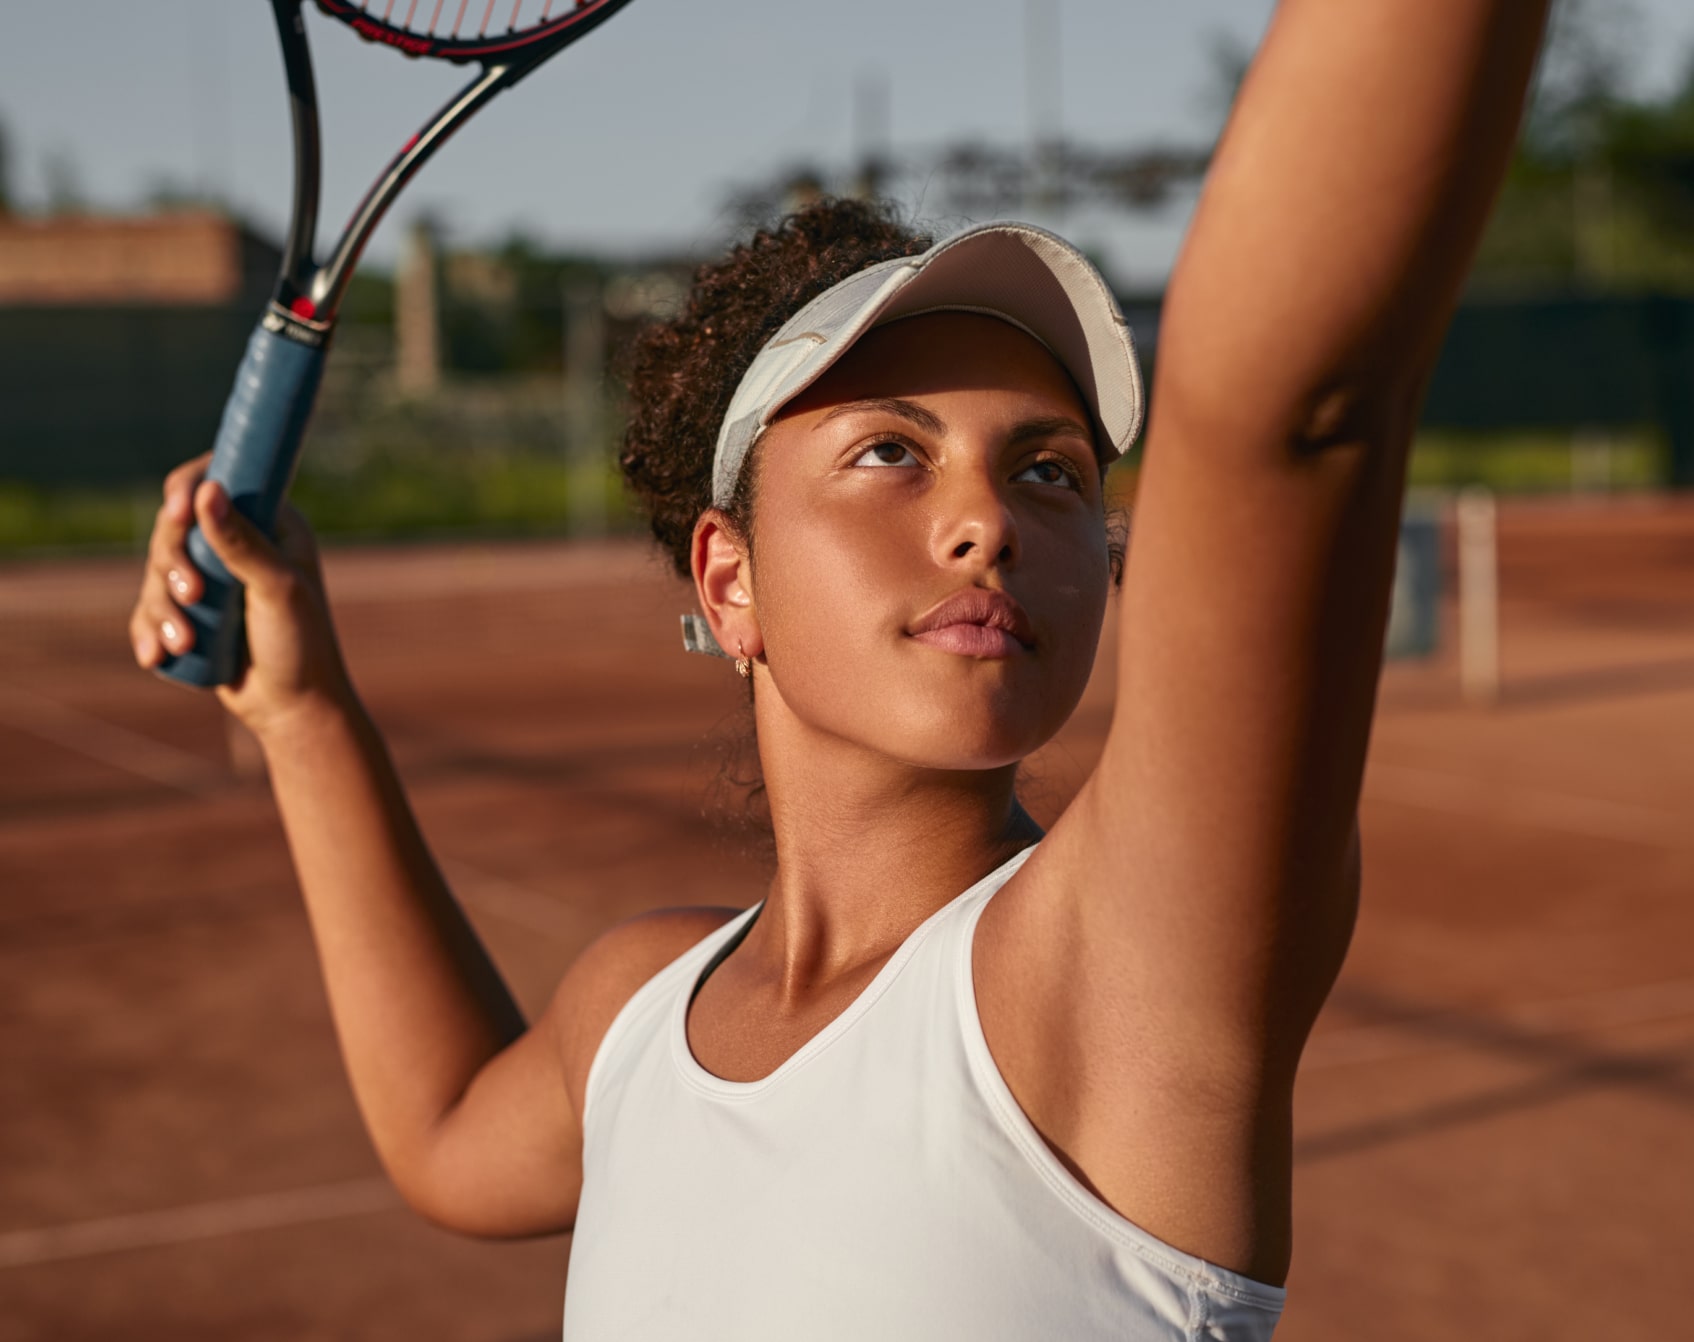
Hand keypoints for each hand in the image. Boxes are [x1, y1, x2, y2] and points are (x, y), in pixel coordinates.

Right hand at [130, 453, 355, 740]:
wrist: (295, 708)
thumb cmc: (301, 646)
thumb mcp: (278, 590)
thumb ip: (243, 543)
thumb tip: (207, 492)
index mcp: (271, 523)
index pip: (218, 481)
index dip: (186, 488)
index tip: (175, 512)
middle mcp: (239, 544)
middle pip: (174, 528)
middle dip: (172, 563)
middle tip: (192, 594)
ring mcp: (212, 579)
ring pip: (157, 572)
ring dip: (162, 606)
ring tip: (185, 641)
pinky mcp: (191, 613)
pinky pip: (150, 610)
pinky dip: (150, 631)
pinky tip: (157, 655)